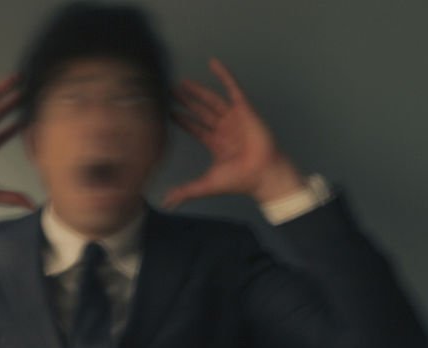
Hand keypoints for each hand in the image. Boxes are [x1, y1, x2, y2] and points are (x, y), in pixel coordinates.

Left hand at [163, 58, 306, 208]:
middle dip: (187, 102)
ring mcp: (234, 118)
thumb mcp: (206, 184)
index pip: (196, 128)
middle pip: (201, 111)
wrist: (261, 174)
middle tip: (172, 91)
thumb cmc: (239, 180)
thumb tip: (166, 203)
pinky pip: (233, 88)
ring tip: (182, 82)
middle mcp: (224, 129)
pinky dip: (224, 75)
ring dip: (198, 91)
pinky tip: (212, 63)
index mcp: (217, 144)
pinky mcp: (244, 109)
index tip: (169, 111)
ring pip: (212, 100)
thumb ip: (185, 191)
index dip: (183, 120)